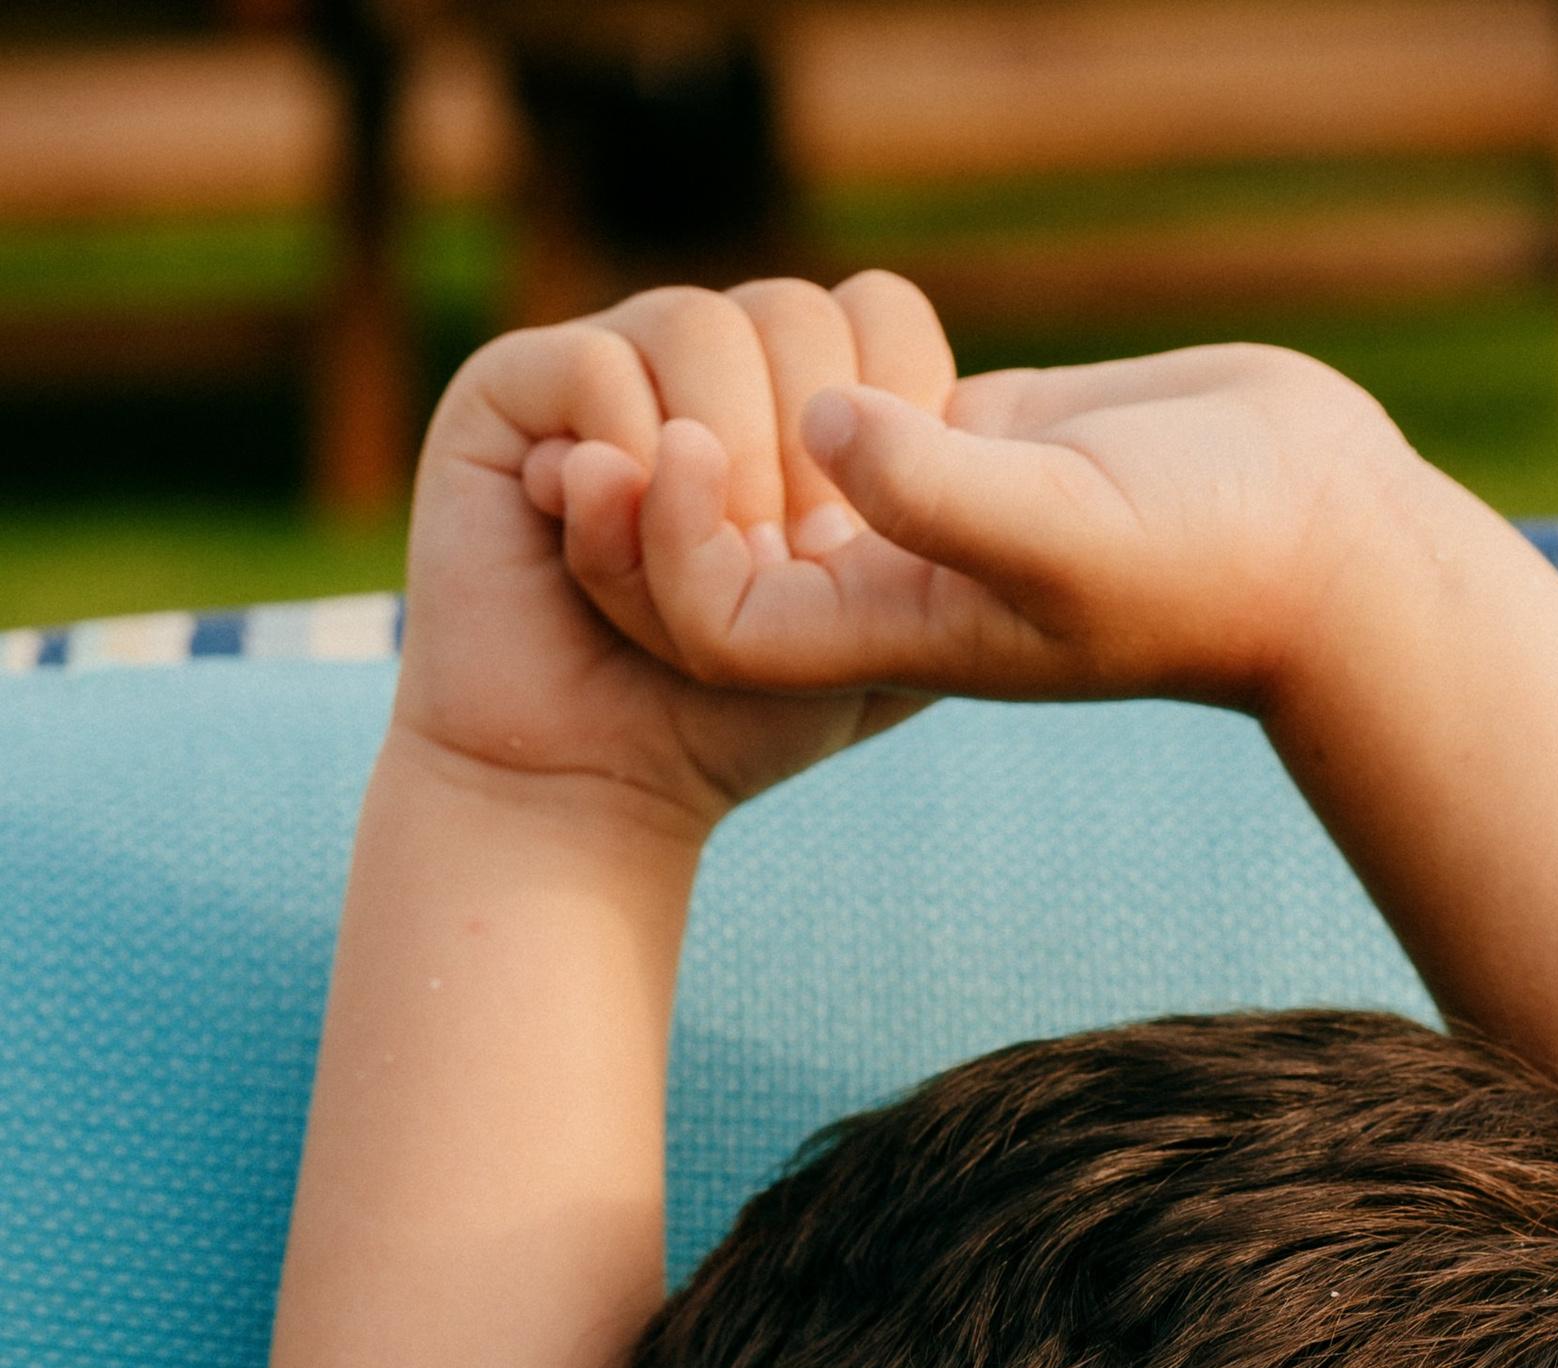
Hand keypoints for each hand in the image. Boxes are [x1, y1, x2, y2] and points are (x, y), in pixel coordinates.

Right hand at [395, 273, 960, 829]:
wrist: (589, 791)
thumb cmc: (735, 729)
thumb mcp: (879, 638)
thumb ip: (942, 542)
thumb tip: (969, 429)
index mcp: (793, 408)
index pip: (877, 313)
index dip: (894, 406)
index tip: (857, 543)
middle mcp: (704, 370)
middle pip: (794, 309)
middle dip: (804, 459)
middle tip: (776, 570)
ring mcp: (610, 370)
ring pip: (700, 326)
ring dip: (720, 468)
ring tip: (690, 565)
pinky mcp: (511, 394)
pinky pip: (595, 369)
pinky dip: (619, 465)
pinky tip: (602, 527)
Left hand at [553, 306, 1443, 719]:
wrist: (1320, 533)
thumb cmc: (1213, 556)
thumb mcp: (1072, 529)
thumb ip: (943, 491)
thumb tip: (822, 434)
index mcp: (896, 630)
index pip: (717, 628)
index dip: (658, 550)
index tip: (673, 443)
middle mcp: (893, 584)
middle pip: (714, 565)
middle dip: (643, 494)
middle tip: (606, 397)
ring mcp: (925, 511)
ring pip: (769, 478)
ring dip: (715, 416)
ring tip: (680, 342)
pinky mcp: (964, 436)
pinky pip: (838, 405)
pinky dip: (800, 363)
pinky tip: (797, 317)